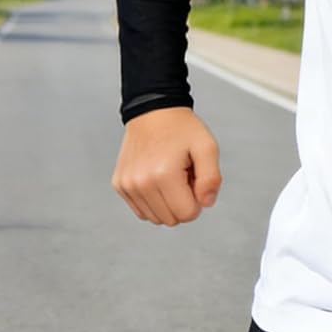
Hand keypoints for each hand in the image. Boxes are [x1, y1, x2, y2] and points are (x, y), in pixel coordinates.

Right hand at [112, 107, 221, 225]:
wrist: (154, 111)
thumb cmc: (181, 128)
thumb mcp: (207, 146)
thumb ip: (211, 178)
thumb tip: (206, 203)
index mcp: (163, 175)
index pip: (187, 214)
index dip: (197, 199)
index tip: (195, 178)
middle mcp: (141, 183)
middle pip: (170, 220)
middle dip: (182, 201)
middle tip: (184, 174)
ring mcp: (127, 185)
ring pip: (155, 218)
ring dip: (167, 202)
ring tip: (171, 174)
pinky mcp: (119, 185)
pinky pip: (141, 210)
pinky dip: (153, 200)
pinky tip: (158, 177)